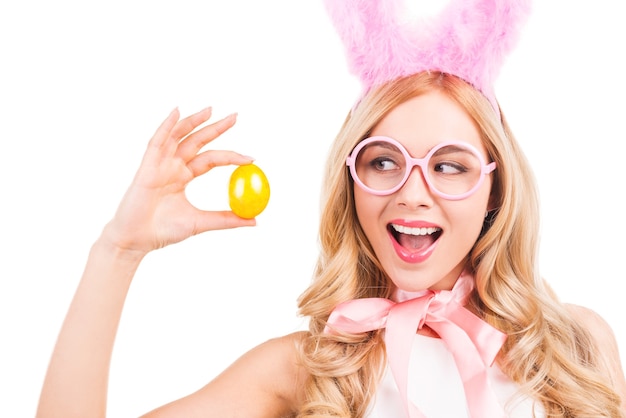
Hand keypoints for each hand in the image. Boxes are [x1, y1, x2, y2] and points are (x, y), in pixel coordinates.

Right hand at [102, 107, 255, 254]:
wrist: (136, 241)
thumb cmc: (162, 231)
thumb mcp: (200, 223)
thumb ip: (225, 219)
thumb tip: (254, 220)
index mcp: (183, 177)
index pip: (211, 159)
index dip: (230, 156)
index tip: (252, 158)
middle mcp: (172, 167)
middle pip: (197, 141)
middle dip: (216, 128)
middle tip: (236, 116)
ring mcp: (159, 165)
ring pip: (178, 136)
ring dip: (193, 121)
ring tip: (211, 110)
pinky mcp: (147, 167)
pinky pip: (157, 142)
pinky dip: (166, 126)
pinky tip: (177, 112)